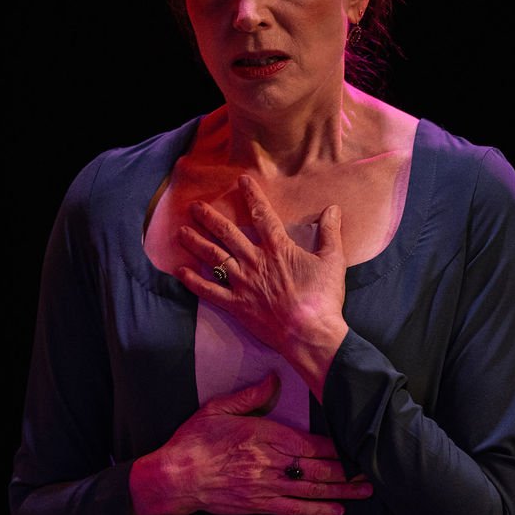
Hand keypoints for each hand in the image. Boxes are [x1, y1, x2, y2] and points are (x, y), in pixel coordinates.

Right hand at [128, 371, 372, 514]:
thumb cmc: (195, 440)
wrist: (175, 478)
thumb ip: (250, 396)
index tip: (356, 444)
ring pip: (311, 489)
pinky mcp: (259, 505)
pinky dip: (317, 510)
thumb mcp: (219, 409)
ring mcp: (266, 486)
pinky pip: (294, 509)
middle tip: (373, 470)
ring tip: (365, 490)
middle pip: (317, 467)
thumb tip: (274, 378)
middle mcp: (270, 463)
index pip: (309, 442)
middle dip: (348, 470)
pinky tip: (336, 509)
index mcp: (264, 436)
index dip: (336, 446)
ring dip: (341, 490)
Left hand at [175, 174, 349, 384]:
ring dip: (197, 243)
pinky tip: (180, 272)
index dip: (252, 196)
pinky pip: (210, 291)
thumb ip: (330, 233)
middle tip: (195, 206)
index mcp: (278, 249)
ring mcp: (243, 283)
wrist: (310, 334)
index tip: (242, 181)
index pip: (262, 215)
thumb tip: (333, 208)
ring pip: (215, 257)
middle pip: (228, 233)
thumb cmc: (323, 298)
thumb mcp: (332, 261)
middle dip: (210, 218)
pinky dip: (194, 281)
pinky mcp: (236, 305)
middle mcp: (255, 261)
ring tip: (181, 231)